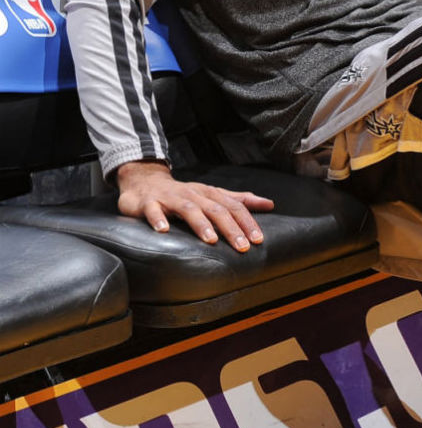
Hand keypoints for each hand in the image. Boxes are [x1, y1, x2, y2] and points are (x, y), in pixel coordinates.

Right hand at [116, 161, 273, 251]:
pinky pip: (153, 210)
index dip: (247, 222)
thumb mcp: (213, 195)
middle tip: (242, 246)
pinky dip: (158, 219)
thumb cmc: (184, 194)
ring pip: (188, 209)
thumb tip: (269, 204)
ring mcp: (170, 198)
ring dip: (200, 224)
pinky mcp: (149, 203)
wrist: (146, 182)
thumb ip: (239, 200)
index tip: (258, 239)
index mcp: (210, 194)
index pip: (233, 206)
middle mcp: (193, 195)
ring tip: (211, 240)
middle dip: (230, 227)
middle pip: (215, 209)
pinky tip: (163, 231)